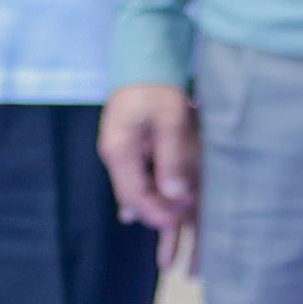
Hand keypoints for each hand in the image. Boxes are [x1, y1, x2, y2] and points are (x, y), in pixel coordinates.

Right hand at [102, 84, 202, 274]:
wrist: (145, 59)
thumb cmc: (159, 87)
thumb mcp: (171, 120)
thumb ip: (173, 158)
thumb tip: (178, 196)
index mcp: (121, 152)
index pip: (138, 197)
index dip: (161, 213)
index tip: (183, 221)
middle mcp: (119, 157)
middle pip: (137, 200)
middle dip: (158, 219)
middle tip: (183, 237)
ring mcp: (125, 153)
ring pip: (140, 192)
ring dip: (156, 212)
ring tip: (169, 244)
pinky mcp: (135, 148)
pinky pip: (143, 179)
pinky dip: (150, 196)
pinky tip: (154, 215)